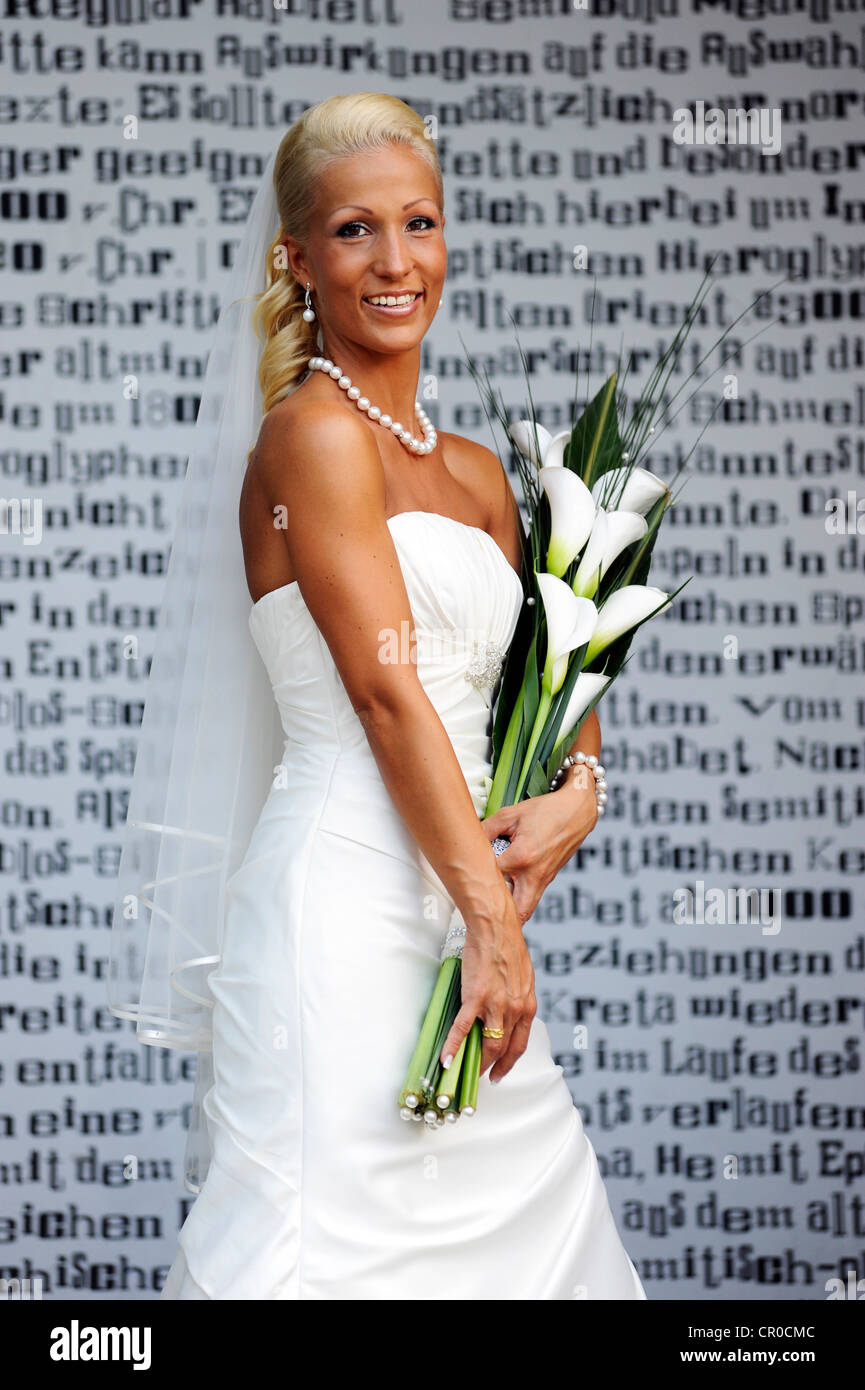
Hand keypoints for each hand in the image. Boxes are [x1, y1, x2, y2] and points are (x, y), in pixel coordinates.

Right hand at [439, 886, 535, 1083]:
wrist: (496, 926)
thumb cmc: (508, 945)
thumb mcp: (523, 976)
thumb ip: (518, 998)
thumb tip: (509, 1011)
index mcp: (528, 1005)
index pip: (520, 1044)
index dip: (510, 1062)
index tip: (501, 1072)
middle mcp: (516, 1010)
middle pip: (505, 1050)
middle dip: (494, 1069)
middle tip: (483, 1078)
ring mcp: (496, 1006)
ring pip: (488, 1046)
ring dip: (477, 1064)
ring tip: (465, 1074)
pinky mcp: (476, 998)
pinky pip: (463, 1029)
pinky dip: (453, 1047)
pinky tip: (446, 1059)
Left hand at [481, 769, 598, 925]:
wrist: (576, 812)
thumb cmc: (546, 811)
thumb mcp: (511, 814)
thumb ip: (487, 828)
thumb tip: (468, 838)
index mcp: (522, 857)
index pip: (490, 877)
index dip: (474, 878)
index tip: (462, 877)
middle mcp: (534, 874)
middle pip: (514, 912)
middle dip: (496, 915)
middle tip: (479, 909)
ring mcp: (544, 880)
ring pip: (526, 910)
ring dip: (509, 912)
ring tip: (491, 905)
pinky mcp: (548, 879)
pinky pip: (532, 898)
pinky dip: (519, 900)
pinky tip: (506, 890)